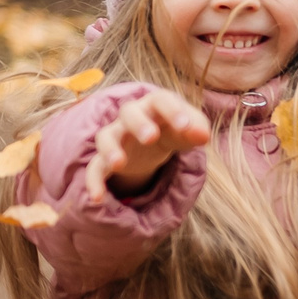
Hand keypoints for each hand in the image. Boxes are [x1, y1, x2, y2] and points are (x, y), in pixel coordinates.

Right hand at [83, 88, 212, 204]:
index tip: (185, 127)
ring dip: (110, 149)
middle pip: (128, 112)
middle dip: (138, 124)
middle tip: (151, 137)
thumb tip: (203, 136)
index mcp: (154, 104)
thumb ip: (198, 127)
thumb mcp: (189, 126)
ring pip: (105, 137)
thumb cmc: (172, 128)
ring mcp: (116, 136)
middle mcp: (131, 117)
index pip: (161, 100)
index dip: (172, 111)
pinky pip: (94, 167)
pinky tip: (97, 198)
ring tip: (118, 164)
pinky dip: (93, 181)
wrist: (151, 139)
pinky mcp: (106, 158)